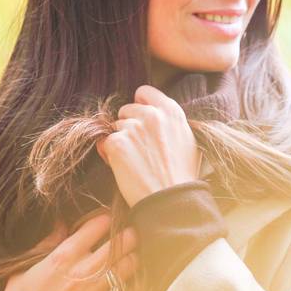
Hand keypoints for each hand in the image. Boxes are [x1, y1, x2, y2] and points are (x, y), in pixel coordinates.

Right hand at [0, 214, 137, 290]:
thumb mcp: (24, 268)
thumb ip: (46, 244)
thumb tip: (61, 223)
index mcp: (62, 258)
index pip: (95, 228)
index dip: (105, 220)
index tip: (108, 219)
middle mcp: (81, 273)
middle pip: (120, 244)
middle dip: (129, 235)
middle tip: (130, 235)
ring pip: (128, 268)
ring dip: (133, 259)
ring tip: (132, 257)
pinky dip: (135, 290)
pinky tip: (134, 285)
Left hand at [97, 85, 200, 206]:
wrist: (171, 198)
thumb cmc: (182, 174)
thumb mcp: (187, 140)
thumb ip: (171, 123)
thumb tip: (157, 115)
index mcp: (172, 112)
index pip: (144, 92)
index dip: (140, 105)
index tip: (141, 118)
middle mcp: (152, 115)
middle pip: (126, 110)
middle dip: (129, 125)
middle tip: (139, 147)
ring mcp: (133, 128)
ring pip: (115, 127)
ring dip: (120, 141)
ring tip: (134, 160)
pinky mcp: (117, 144)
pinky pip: (103, 142)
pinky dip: (109, 153)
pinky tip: (122, 166)